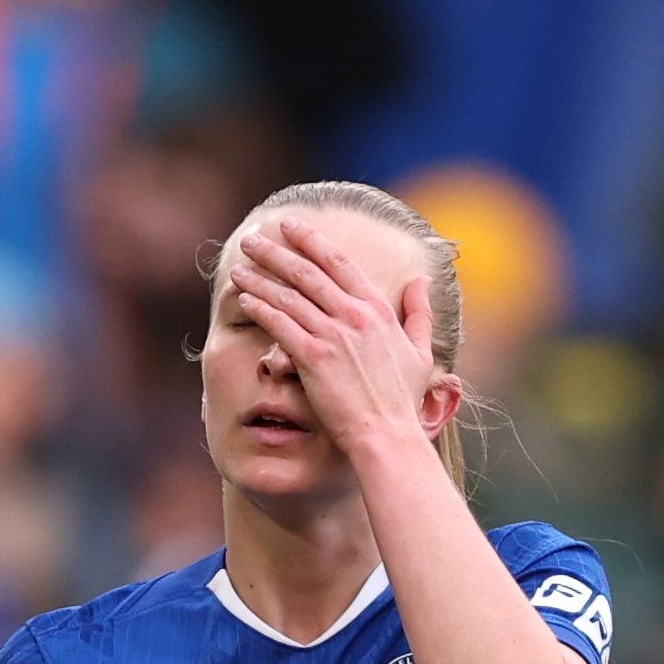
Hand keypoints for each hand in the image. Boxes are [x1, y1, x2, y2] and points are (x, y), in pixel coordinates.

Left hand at [230, 217, 453, 463]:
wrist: (387, 436)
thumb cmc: (403, 401)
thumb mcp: (421, 352)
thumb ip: (420, 313)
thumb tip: (423, 280)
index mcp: (378, 310)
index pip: (340, 264)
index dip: (312, 241)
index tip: (291, 226)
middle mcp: (354, 315)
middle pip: (308, 272)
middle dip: (276, 251)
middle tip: (253, 238)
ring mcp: (333, 335)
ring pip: (289, 295)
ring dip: (261, 277)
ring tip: (240, 266)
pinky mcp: (313, 357)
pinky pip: (280, 324)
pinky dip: (260, 307)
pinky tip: (243, 298)